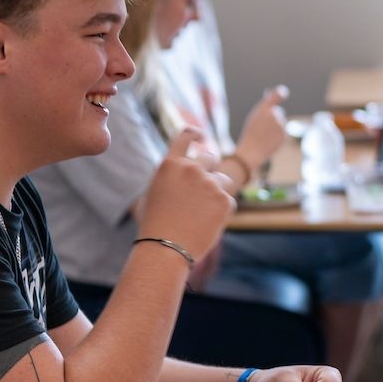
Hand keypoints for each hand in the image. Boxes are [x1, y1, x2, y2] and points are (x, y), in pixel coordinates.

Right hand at [137, 129, 236, 255]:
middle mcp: (191, 169)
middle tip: (204, 186)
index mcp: (170, 164)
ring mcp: (210, 183)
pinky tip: (206, 222)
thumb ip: (171, 175)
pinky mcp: (225, 199)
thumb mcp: (154, 191)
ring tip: (200, 212)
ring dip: (216, 191)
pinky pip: (228, 200)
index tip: (201, 135)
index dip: (196, 133)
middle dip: (209, 169)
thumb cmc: (154, 223)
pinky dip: (221, 210)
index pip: (186, 135)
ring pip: (223, 180)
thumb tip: (184, 166)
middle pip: (211, 157)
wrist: (165, 248)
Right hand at [235, 85, 290, 169]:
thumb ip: (266, 110)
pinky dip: (277, 135)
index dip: (280, 93)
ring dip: (275, 127)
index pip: (276, 96)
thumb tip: (276, 107)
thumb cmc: (250, 134)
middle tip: (261, 126)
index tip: (283, 92)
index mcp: (264, 108)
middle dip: (273, 116)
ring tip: (263, 134)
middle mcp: (274, 114)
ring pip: (281, 122)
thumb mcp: (255, 118)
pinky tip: (268, 140)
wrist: (251, 151)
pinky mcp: (284, 134)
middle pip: (278, 112)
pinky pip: (282, 131)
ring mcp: (280, 125)